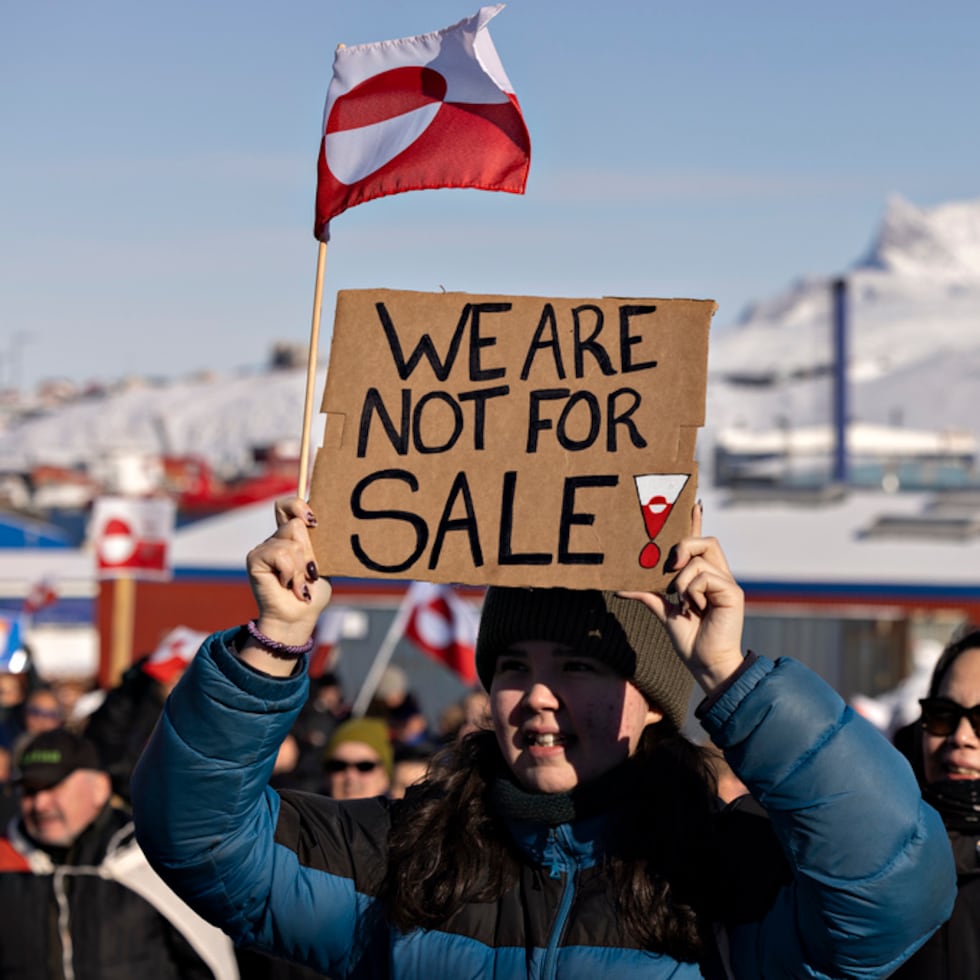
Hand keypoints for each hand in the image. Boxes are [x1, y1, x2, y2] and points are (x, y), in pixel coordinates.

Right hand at [243, 497, 331, 673]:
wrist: (298, 618)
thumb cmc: (312, 594)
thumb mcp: (321, 564)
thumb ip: (317, 543)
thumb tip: (318, 521)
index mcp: (292, 537)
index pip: (288, 506)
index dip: (298, 505)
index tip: (313, 521)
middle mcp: (276, 539)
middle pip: (295, 524)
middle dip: (309, 552)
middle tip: (310, 573)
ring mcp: (264, 548)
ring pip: (291, 542)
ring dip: (301, 569)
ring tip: (300, 585)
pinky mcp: (255, 558)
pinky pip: (280, 554)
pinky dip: (290, 572)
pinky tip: (287, 585)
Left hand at [619, 504, 744, 693]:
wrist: (704, 663)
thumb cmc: (689, 640)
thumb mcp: (664, 612)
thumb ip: (648, 594)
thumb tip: (620, 587)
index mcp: (704, 577)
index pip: (701, 543)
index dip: (696, 523)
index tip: (692, 503)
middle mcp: (718, 576)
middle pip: (705, 541)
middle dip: (683, 545)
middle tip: (669, 567)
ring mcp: (727, 583)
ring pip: (700, 559)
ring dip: (681, 580)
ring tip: (682, 602)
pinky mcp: (733, 592)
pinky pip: (705, 576)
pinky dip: (691, 590)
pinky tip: (693, 607)